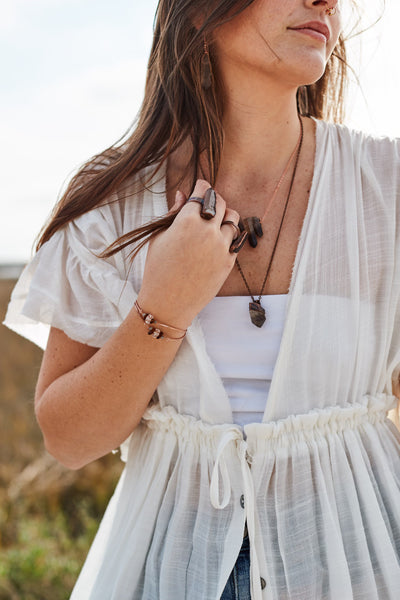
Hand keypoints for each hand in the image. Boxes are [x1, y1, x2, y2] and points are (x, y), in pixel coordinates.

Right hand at [137, 180, 239, 328]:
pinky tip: (219, 237)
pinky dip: (229, 235)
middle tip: (207, 202)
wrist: (167, 303)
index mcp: (187, 221)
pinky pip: (236, 240)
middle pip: (220, 202)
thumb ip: (173, 213)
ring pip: (233, 219)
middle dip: (213, 198)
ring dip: (224, 216)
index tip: (201, 185)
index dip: (201, 185)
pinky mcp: (228, 262)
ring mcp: (221, 247)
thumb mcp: (159, 238)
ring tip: (215, 220)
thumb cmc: (157, 269)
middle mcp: (207, 231)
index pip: (202, 192)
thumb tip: (183, 194)